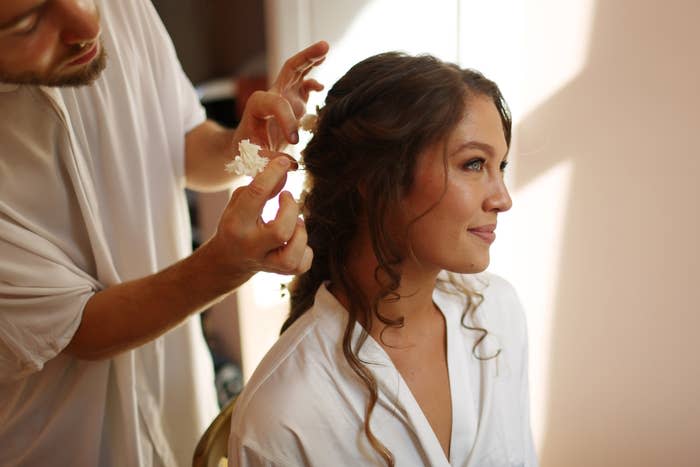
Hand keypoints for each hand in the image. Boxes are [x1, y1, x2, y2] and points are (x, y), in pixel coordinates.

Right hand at [207, 154, 312, 279]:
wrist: (230, 259)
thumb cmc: (238, 223)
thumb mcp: (240, 202)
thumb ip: (261, 188)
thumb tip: (284, 172)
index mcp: (236, 224)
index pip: (256, 195)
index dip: (272, 174)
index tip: (283, 162)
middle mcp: (251, 246)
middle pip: (281, 230)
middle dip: (291, 209)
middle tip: (287, 198)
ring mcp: (267, 263)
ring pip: (294, 250)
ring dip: (300, 230)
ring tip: (293, 221)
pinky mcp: (282, 272)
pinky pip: (303, 262)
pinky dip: (305, 248)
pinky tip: (295, 239)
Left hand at [235, 41, 328, 150]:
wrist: (244, 148)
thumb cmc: (246, 152)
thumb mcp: (253, 158)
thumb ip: (269, 160)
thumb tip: (292, 164)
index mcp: (258, 105)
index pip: (277, 102)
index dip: (288, 120)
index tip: (294, 141)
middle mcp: (272, 95)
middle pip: (289, 69)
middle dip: (306, 57)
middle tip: (325, 46)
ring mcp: (284, 96)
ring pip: (298, 71)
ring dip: (312, 59)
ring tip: (326, 48)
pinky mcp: (293, 102)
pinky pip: (304, 87)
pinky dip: (314, 83)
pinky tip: (322, 87)